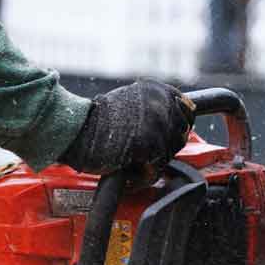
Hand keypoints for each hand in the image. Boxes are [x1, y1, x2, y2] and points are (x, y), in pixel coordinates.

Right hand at [59, 81, 195, 174]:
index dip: (178, 127)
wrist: (77, 130)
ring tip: (132, 159)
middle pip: (181, 135)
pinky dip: (144, 175)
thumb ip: (156, 106)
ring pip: (170, 153)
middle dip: (165, 146)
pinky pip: (157, 168)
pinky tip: (130, 169)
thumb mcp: (132, 101)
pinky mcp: (150, 145)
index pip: (187, 111)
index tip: (165, 136)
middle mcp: (162, 103)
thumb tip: (185, 117)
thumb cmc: (99, 120)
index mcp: (158, 90)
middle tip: (142, 150)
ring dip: (152, 161)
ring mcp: (158, 124)